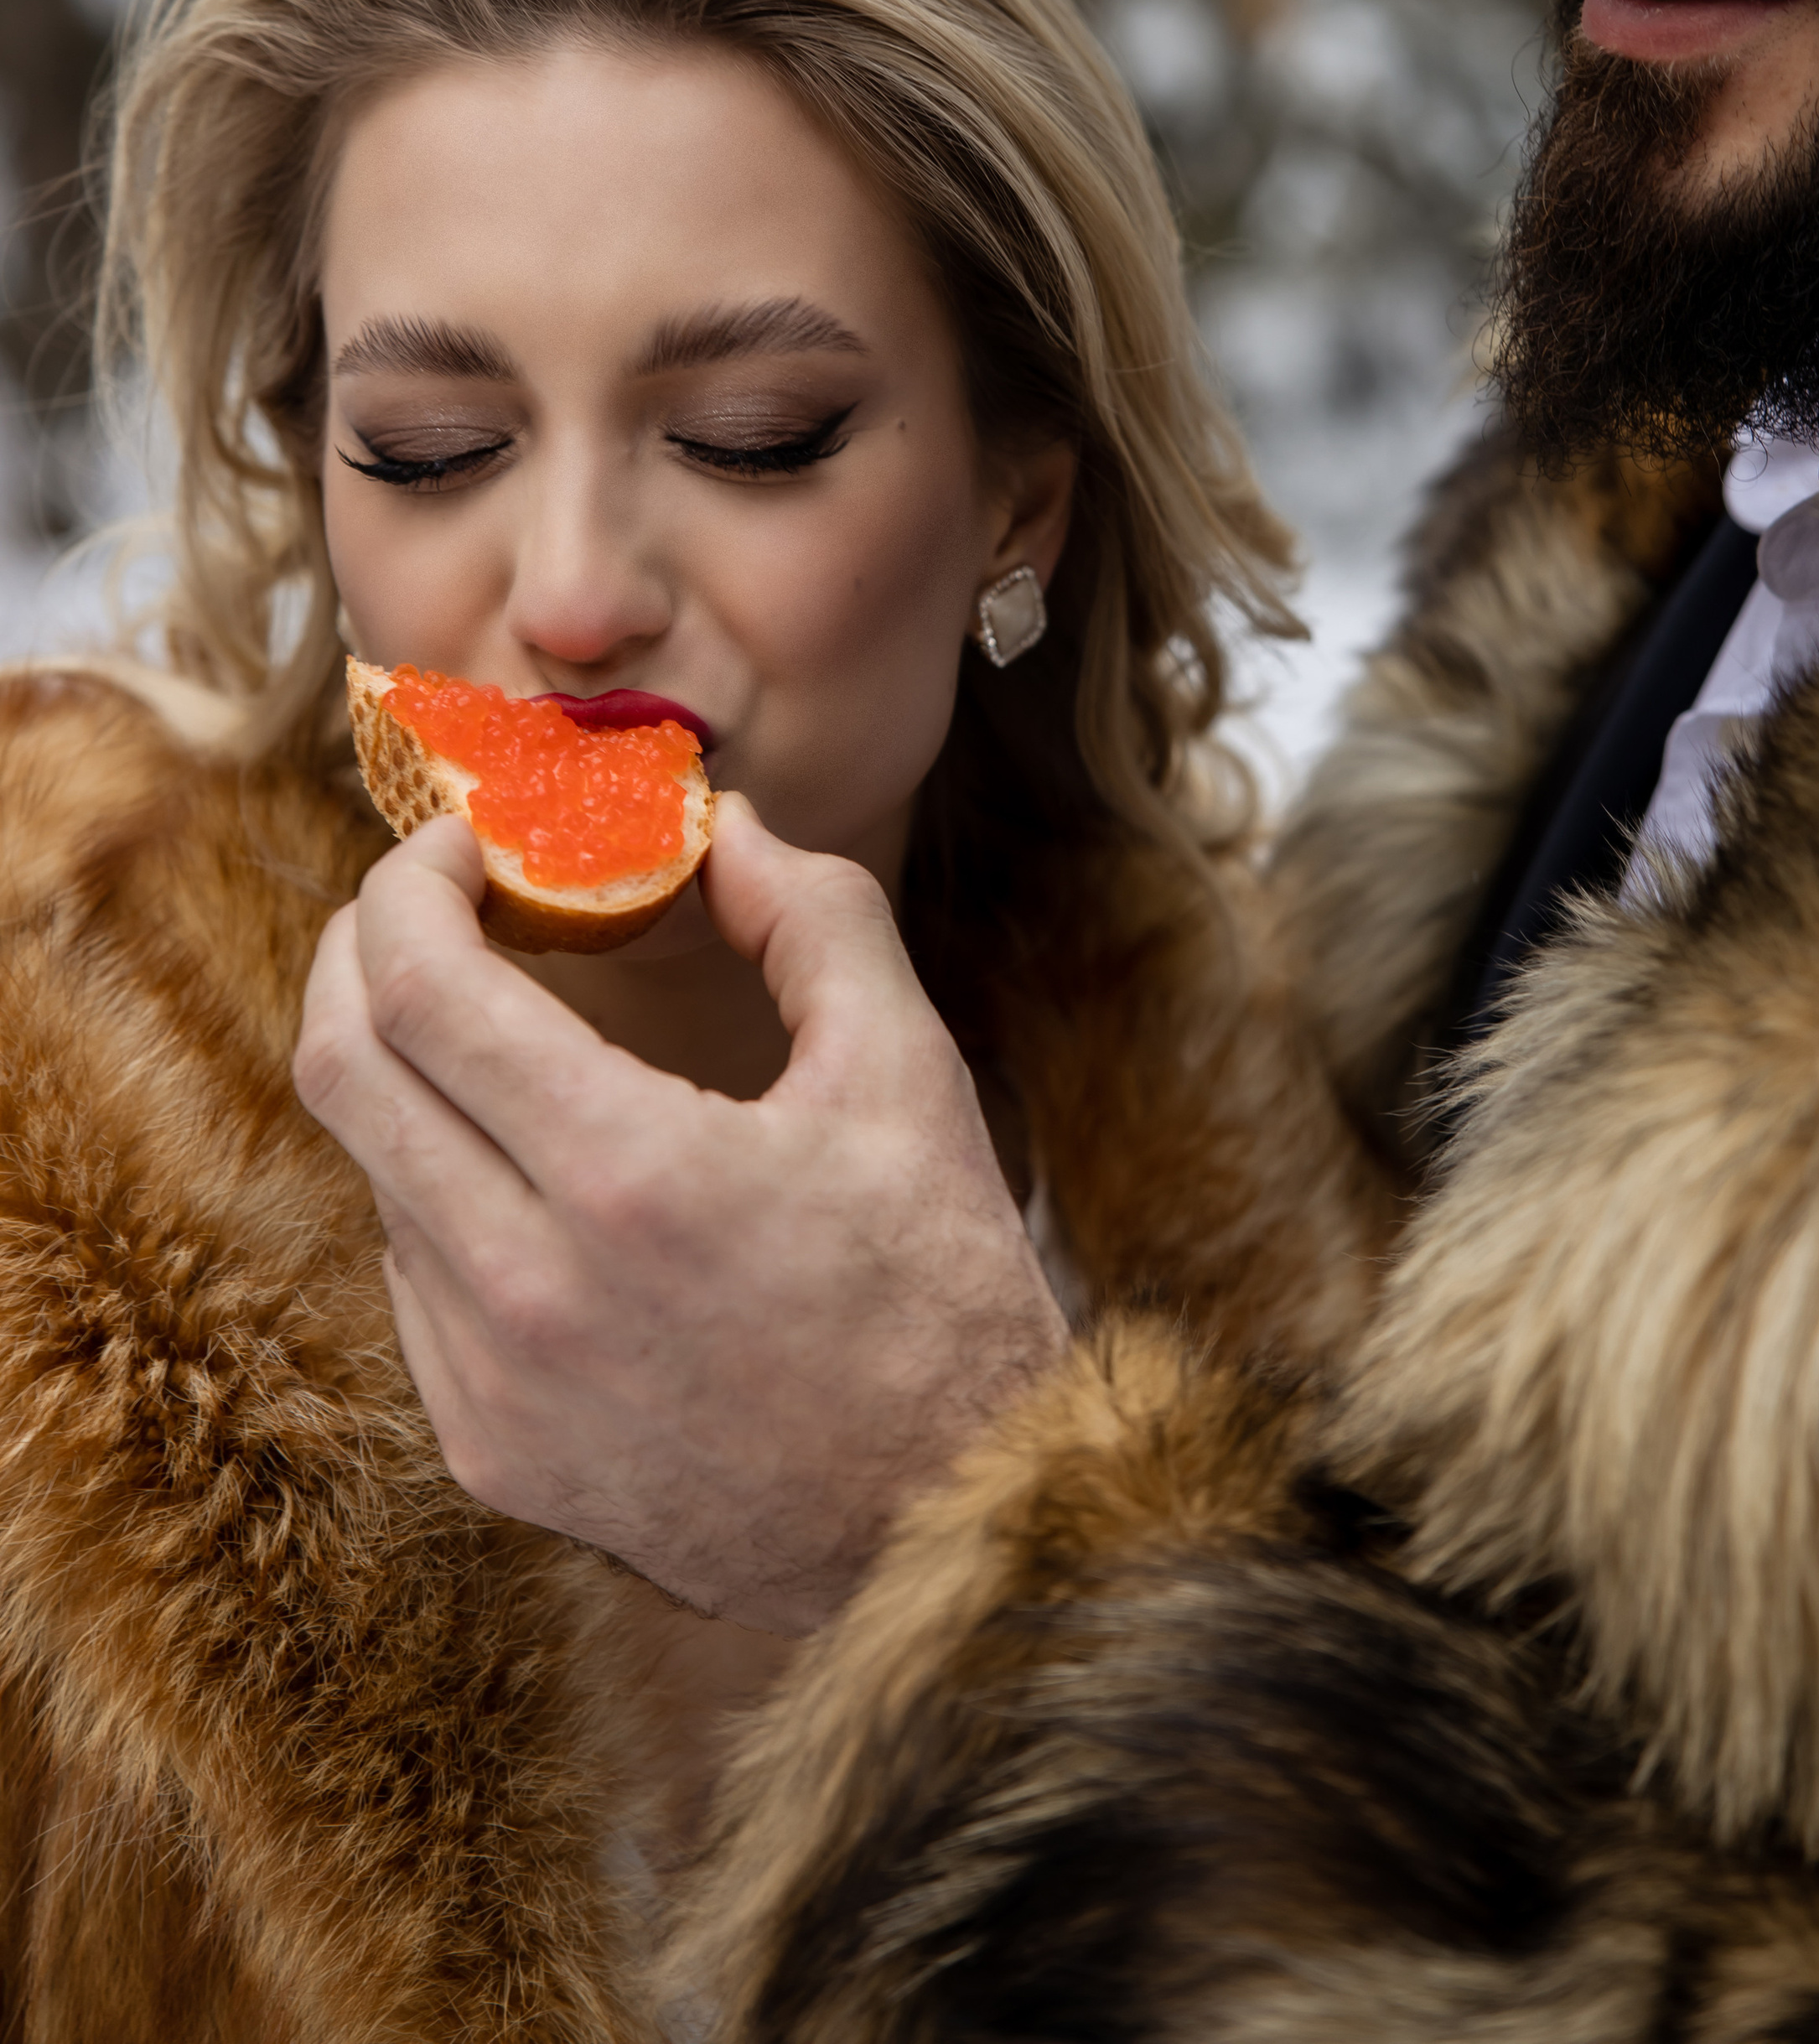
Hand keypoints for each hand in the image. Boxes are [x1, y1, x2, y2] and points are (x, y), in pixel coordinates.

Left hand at [294, 799, 1069, 1628]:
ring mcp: (493, 1387)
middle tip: (429, 902)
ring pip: (373, 1172)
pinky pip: (411, 1281)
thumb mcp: (904, 1069)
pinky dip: (441, 1188)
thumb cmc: (937, 1286)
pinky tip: (531, 1167)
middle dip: (362, 950)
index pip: (419, 985)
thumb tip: (715, 825)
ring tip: (495, 1025)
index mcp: (629, 1175)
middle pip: (343, 1068)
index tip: (461, 844)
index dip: (411, 884)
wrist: (944, 1523)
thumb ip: (811, 914)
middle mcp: (529, 1289)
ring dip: (408, 1071)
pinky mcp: (490, 1453)